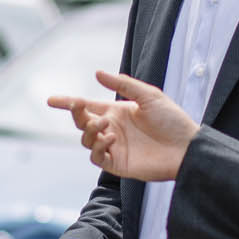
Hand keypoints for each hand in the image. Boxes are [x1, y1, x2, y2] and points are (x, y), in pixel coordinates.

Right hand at [49, 71, 198, 181]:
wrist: (187, 148)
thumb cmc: (172, 120)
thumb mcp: (149, 95)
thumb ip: (124, 84)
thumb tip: (97, 73)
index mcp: (117, 111)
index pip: (87, 107)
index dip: (68, 103)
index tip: (51, 100)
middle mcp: (112, 129)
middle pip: (82, 122)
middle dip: (76, 114)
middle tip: (79, 107)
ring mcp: (114, 147)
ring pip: (86, 140)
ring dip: (89, 130)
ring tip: (105, 125)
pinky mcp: (118, 164)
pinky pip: (97, 158)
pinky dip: (98, 148)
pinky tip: (111, 138)